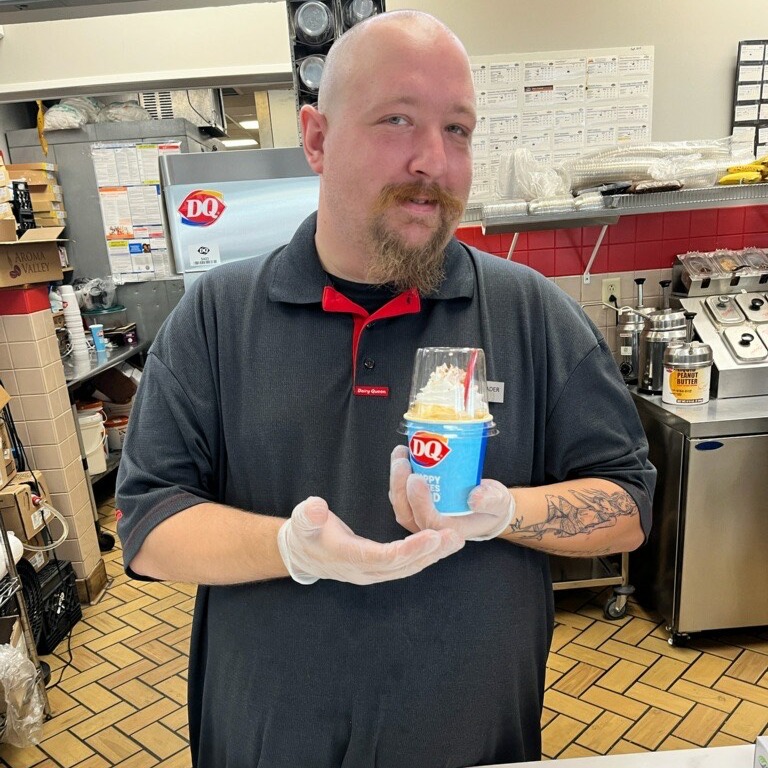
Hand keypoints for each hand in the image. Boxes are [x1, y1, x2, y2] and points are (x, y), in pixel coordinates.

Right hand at [277, 496, 464, 584]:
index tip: (432, 536)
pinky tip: (441, 543)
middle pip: (404, 566)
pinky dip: (425, 554)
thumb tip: (317, 508)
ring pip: (408, 567)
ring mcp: (373, 571)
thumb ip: (308, 515)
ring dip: (433, 554)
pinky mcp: (379, 567)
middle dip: (431, 552)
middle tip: (454, 537)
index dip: (410, 549)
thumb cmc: (303, 534)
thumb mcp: (301, 521)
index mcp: (349, 558)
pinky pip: (406, 564)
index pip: (385, 558)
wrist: (301, 553)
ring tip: (455, 540)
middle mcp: (366, 570)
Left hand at [389, 446, 514, 541]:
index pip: (428, 520)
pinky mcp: (415, 504)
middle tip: (402, 461)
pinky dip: (397, 474)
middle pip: (406, 511)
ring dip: (395, 477)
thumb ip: (490, 501)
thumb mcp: (498, 503)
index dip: (419, 501)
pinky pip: (400, 493)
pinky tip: (402, 455)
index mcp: (448, 530)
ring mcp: (420, 516)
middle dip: (399, 485)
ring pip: (399, 501)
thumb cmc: (491, 507)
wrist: (487, 507)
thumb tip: (475, 497)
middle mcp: (429, 527)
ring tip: (401, 453)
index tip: (416, 478)